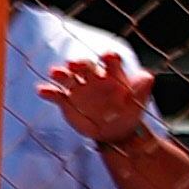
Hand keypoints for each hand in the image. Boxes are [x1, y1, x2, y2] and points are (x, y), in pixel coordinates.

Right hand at [39, 49, 154, 147]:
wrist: (116, 131)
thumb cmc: (130, 111)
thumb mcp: (141, 100)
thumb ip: (143, 86)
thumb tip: (147, 77)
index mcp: (113, 74)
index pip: (110, 61)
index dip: (108, 57)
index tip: (107, 56)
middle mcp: (94, 78)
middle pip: (85, 66)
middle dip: (80, 63)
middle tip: (74, 64)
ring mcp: (79, 89)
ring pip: (68, 77)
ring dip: (61, 73)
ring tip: (54, 72)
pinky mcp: (68, 102)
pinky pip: (56, 95)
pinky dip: (48, 92)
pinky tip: (41, 90)